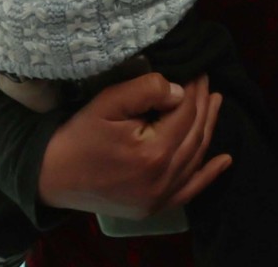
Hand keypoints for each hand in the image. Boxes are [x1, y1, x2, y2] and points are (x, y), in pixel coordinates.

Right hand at [37, 74, 230, 218]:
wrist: (52, 175)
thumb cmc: (78, 135)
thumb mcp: (108, 102)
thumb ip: (146, 90)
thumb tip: (179, 90)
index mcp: (153, 152)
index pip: (185, 113)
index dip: (193, 89)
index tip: (196, 69)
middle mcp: (163, 179)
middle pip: (194, 135)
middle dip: (203, 104)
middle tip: (205, 80)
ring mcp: (160, 197)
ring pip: (195, 158)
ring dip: (209, 129)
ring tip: (216, 102)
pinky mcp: (153, 207)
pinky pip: (189, 190)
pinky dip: (208, 175)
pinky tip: (225, 160)